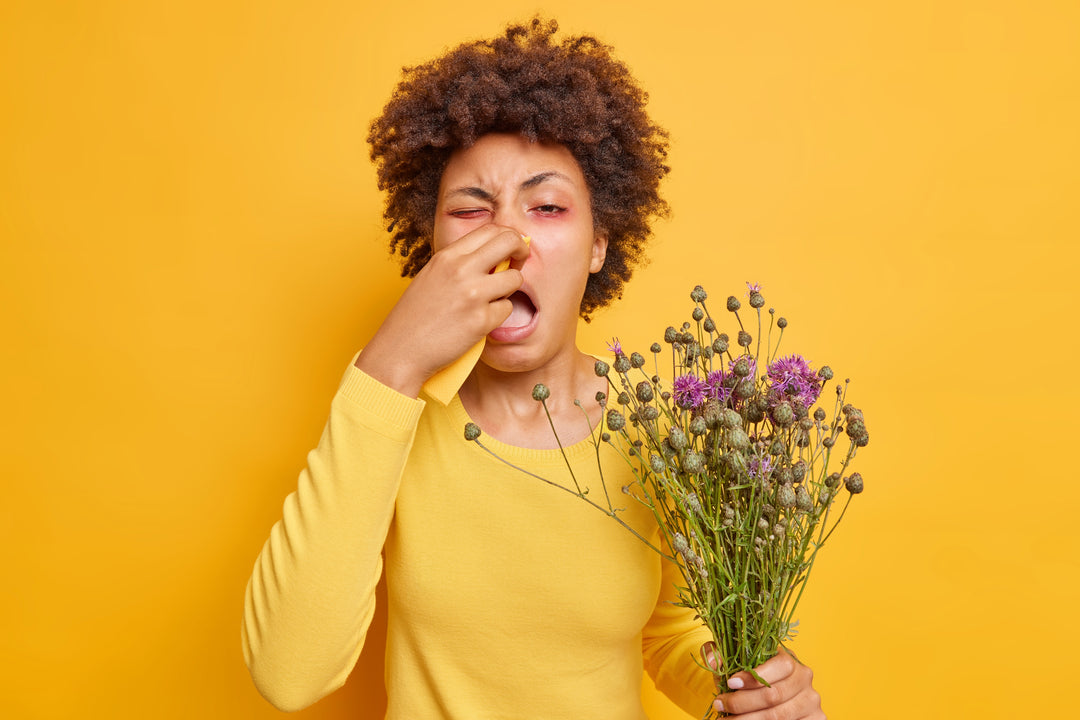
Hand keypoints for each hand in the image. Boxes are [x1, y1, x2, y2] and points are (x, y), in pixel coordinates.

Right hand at [355, 225, 529, 396]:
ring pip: (515, 279)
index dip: (507, 237)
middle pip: (509, 242)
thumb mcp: (432, 276)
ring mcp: (472, 294)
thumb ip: (460, 264)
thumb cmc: (415, 317)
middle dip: (521, 252)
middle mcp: (461, 269)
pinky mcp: (481, 320)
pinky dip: (497, 317)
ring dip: (509, 291)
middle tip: (517, 266)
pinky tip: (478, 323)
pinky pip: (507, 309)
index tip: (510, 251)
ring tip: (490, 302)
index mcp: (447, 256)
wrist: (400, 351)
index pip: (491, 229)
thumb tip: (496, 255)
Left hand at [703, 643, 823, 718]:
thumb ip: (723, 656)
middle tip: (719, 704)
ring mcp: (812, 701)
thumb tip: (713, 660)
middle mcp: (805, 678)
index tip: (730, 683)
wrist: (771, 700)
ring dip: (748, 719)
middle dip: (742, 702)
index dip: (754, 676)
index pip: (780, 665)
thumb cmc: (751, 680)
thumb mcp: (737, 666)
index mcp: (790, 659)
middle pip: (774, 694)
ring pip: (778, 716)